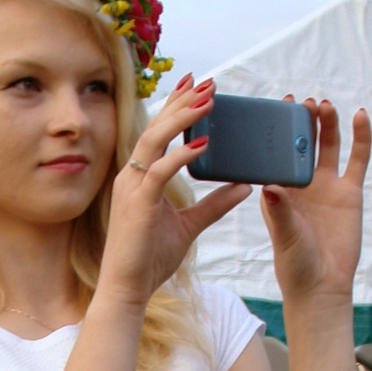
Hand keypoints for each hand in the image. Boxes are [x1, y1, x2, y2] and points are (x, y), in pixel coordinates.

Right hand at [98, 75, 250, 308]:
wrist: (128, 288)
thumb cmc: (150, 258)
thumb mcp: (190, 225)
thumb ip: (215, 204)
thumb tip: (243, 185)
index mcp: (140, 177)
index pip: (157, 131)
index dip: (174, 105)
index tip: (195, 84)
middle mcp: (132, 176)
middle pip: (155, 125)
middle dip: (181, 101)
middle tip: (208, 82)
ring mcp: (132, 188)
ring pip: (154, 139)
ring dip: (182, 117)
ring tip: (209, 101)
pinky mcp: (138, 203)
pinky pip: (160, 170)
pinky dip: (181, 155)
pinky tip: (204, 144)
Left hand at [260, 98, 371, 304]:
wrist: (322, 285)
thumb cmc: (294, 264)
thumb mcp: (284, 236)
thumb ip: (280, 211)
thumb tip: (270, 188)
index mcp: (276, 191)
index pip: (274, 155)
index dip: (274, 133)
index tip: (273, 110)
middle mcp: (301, 184)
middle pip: (301, 144)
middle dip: (300, 121)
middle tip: (299, 102)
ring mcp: (325, 185)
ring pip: (327, 145)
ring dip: (326, 123)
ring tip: (323, 105)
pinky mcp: (349, 191)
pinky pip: (356, 159)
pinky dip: (360, 137)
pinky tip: (359, 116)